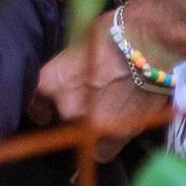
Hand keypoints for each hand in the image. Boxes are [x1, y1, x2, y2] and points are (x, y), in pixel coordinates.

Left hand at [38, 13, 175, 157]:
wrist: (152, 41)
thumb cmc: (115, 32)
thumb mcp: (79, 45)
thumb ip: (67, 70)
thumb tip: (67, 80)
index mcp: (52, 82)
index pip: (34, 104)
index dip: (41, 106)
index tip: (46, 108)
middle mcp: (66, 107)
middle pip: (60, 120)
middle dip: (70, 112)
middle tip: (88, 99)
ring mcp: (91, 125)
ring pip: (80, 136)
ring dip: (87, 127)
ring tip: (106, 110)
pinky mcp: (117, 135)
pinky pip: (102, 152)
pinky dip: (105, 144)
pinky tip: (112, 132)